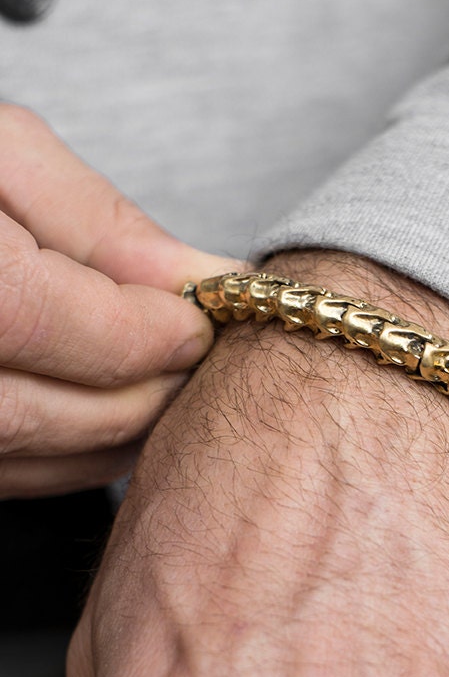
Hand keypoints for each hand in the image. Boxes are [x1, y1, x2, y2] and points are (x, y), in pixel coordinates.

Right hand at [0, 105, 224, 496]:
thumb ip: (91, 218)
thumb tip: (192, 278)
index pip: (44, 321)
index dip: (140, 331)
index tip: (198, 317)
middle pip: (39, 412)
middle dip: (142, 392)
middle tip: (197, 358)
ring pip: (21, 459)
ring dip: (112, 435)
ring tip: (161, 385)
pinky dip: (61, 458)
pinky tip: (99, 418)